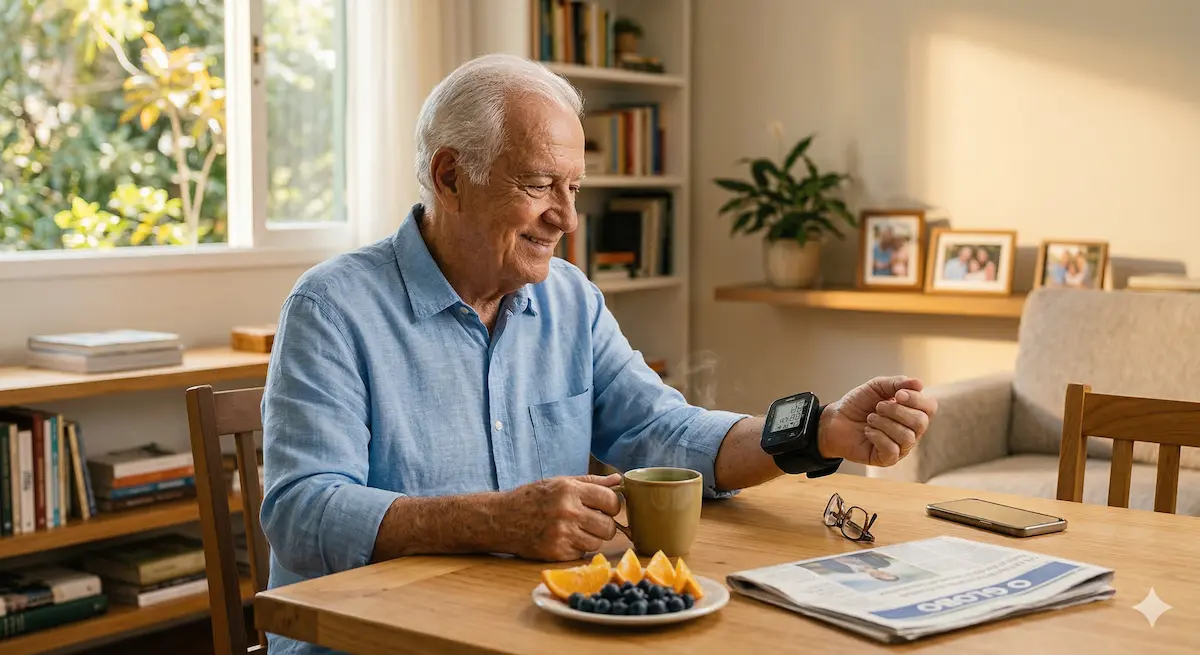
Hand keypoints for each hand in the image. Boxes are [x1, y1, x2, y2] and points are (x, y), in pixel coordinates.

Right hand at [497, 473, 621, 560]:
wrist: (502, 519)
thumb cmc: (533, 498)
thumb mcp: (560, 482)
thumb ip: (591, 481)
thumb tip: (618, 480)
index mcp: (570, 490)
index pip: (611, 501)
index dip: (612, 506)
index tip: (604, 508)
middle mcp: (568, 512)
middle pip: (609, 527)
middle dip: (604, 525)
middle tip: (592, 521)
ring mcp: (562, 534)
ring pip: (597, 543)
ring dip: (591, 538)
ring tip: (576, 529)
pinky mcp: (556, 553)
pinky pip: (582, 554)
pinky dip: (577, 548)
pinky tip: (564, 539)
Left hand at [817, 376, 937, 466]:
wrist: (835, 419)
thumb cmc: (858, 404)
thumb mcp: (876, 387)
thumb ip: (897, 383)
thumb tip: (919, 383)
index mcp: (912, 411)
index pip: (930, 407)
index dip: (916, 400)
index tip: (898, 394)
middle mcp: (911, 430)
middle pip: (921, 422)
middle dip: (897, 411)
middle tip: (878, 407)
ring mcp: (901, 446)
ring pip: (907, 437)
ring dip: (884, 423)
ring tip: (870, 419)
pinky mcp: (887, 459)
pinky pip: (892, 449)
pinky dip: (877, 436)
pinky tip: (868, 432)